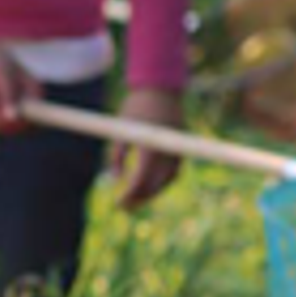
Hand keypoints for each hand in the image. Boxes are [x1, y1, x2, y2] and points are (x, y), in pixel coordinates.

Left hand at [111, 84, 186, 209]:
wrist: (160, 89)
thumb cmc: (136, 108)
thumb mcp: (120, 132)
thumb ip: (117, 157)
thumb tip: (115, 179)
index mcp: (150, 149)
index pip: (140, 182)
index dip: (129, 196)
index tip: (118, 203)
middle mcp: (166, 152)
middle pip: (154, 186)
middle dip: (139, 199)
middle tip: (124, 207)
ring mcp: (176, 150)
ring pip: (166, 182)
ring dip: (151, 193)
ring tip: (136, 200)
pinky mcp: (180, 147)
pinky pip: (173, 172)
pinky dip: (162, 182)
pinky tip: (150, 186)